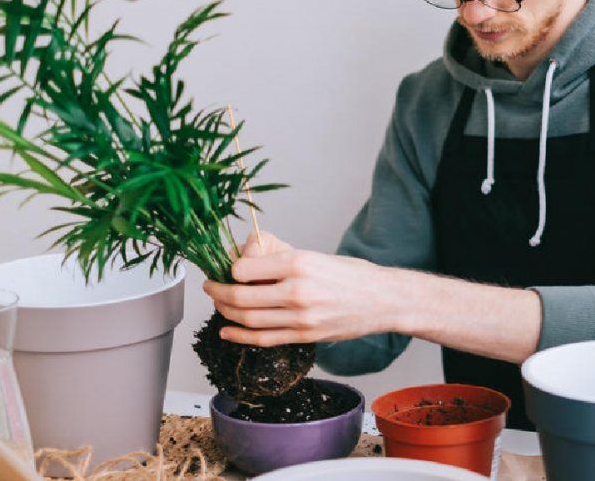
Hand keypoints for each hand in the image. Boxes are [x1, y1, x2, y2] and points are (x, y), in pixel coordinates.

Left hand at [202, 230, 401, 346]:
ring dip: (225, 312)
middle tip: (211, 286)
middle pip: (241, 295)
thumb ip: (283, 262)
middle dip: (218, 291)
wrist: (383, 300)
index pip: (245, 268)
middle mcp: (297, 290)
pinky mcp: (304, 335)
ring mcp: (300, 317)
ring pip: (248, 318)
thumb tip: (248, 265)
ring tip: (219, 304)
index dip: (229, 269)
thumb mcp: (316, 256)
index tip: (225, 268)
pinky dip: (240, 336)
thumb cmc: (353, 275)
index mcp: (299, 262)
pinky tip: (228, 331)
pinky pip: (263, 338)